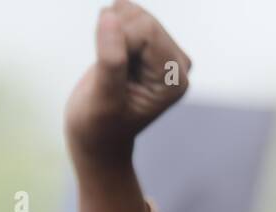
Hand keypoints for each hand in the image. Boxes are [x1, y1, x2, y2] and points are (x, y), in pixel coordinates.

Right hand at [65, 1, 191, 172]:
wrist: (98, 135)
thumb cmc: (99, 125)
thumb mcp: (103, 98)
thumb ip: (110, 60)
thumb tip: (110, 16)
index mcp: (174, 80)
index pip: (147, 30)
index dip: (117, 41)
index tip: (107, 73)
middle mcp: (178, 65)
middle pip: (142, 18)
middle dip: (115, 37)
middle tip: (107, 72)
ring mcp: (166, 53)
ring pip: (132, 12)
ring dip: (111, 33)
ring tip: (110, 67)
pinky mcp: (152, 44)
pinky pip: (127, 13)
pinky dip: (110, 28)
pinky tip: (112, 56)